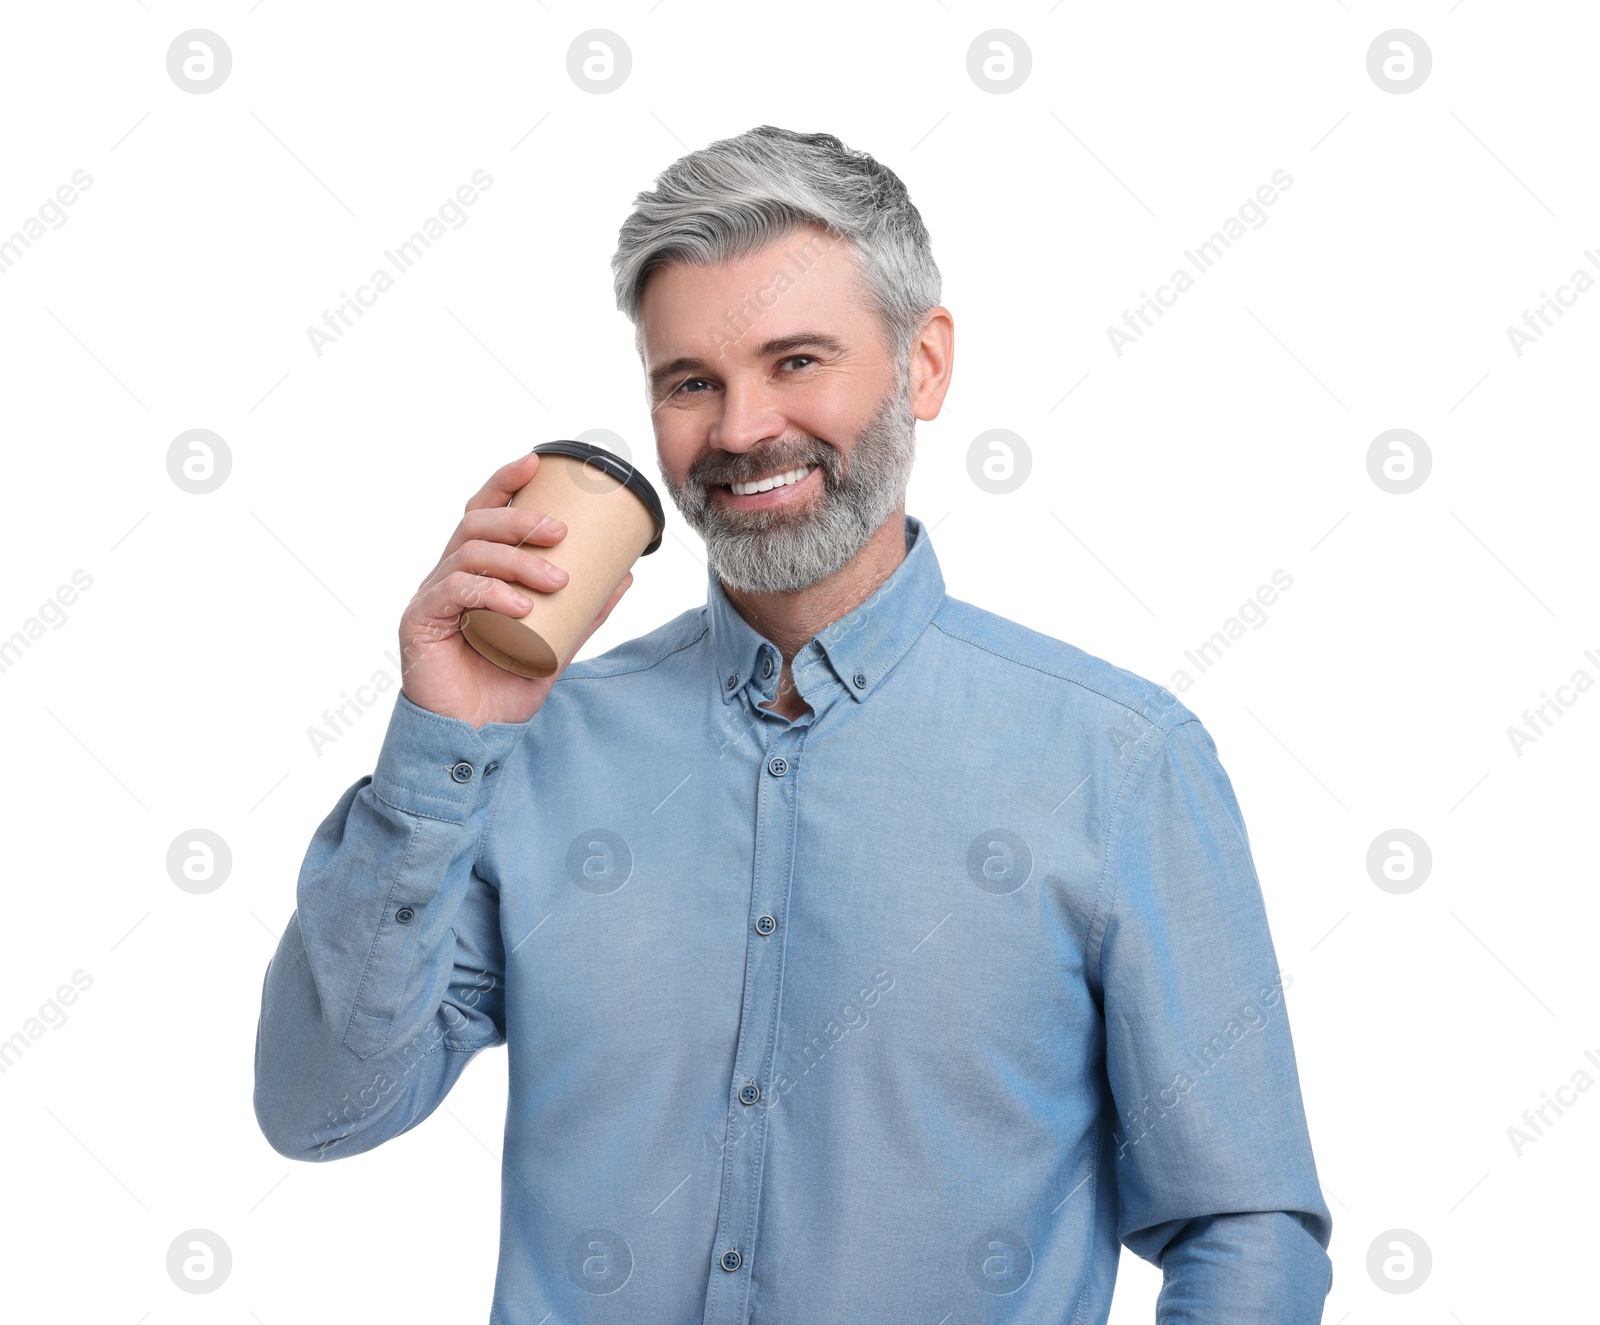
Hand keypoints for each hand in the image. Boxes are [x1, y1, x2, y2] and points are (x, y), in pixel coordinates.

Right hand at [398, 451, 633, 728]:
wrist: (475, 734)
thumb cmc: (507, 685)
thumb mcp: (558, 643)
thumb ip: (585, 611)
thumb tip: (625, 576)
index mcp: (475, 571)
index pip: (484, 513)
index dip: (504, 482)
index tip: (535, 460)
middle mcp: (448, 575)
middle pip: (476, 525)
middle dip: (519, 520)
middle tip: (561, 533)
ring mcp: (431, 597)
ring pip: (469, 554)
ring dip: (516, 560)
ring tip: (555, 580)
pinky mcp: (420, 622)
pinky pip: (454, 592)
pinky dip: (491, 593)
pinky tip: (519, 605)